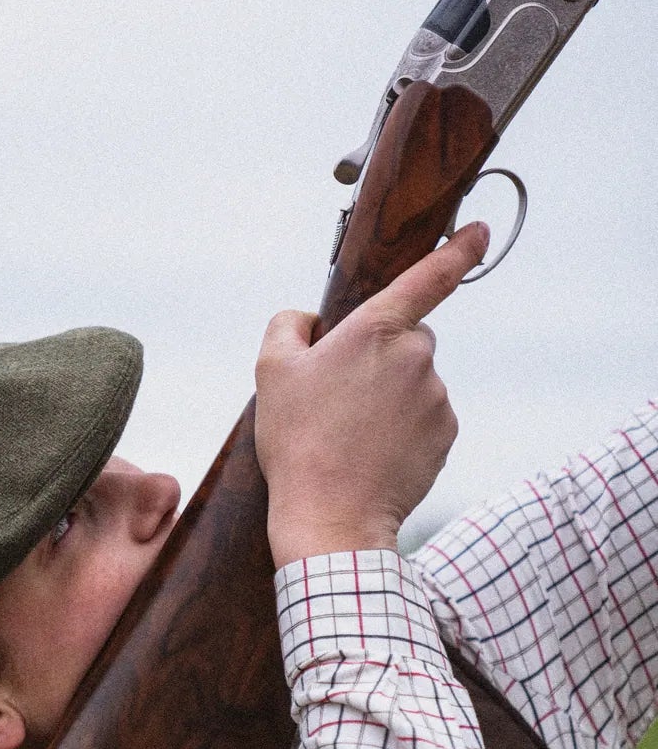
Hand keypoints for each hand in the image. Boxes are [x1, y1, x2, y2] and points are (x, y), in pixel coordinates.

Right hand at [255, 223, 488, 565]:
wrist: (332, 517)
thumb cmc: (297, 442)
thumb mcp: (270, 371)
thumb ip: (288, 324)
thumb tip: (310, 321)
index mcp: (375, 330)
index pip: (429, 277)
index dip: (458, 249)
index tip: (479, 230)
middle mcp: (416, 356)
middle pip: (408, 336)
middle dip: (381, 354)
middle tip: (340, 393)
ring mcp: (437, 396)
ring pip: (415, 379)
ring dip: (390, 394)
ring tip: (351, 431)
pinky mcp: (446, 432)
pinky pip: (426, 414)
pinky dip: (404, 426)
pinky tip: (373, 449)